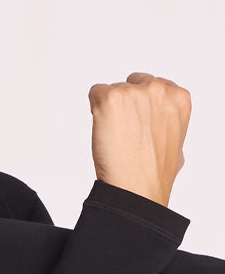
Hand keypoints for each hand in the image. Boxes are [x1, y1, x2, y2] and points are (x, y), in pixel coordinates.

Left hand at [88, 72, 190, 207]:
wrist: (137, 189)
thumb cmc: (154, 174)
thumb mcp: (176, 143)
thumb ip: (167, 122)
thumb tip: (157, 123)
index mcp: (179, 98)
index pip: (152, 84)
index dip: (141, 106)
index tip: (138, 125)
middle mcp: (159, 90)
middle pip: (131, 84)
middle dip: (125, 105)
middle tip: (124, 133)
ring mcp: (135, 93)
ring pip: (112, 90)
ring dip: (109, 111)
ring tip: (117, 138)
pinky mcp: (111, 99)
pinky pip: (95, 92)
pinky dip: (94, 109)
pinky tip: (104, 132)